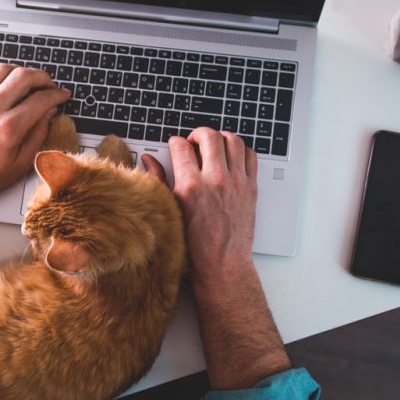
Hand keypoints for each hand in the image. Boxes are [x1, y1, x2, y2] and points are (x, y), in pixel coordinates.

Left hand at [0, 64, 69, 268]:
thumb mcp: (21, 164)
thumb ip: (38, 136)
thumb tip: (48, 115)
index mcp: (9, 127)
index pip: (41, 99)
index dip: (57, 95)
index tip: (63, 96)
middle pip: (25, 76)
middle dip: (44, 77)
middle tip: (50, 86)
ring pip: (5, 69)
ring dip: (22, 71)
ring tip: (30, 81)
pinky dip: (1, 72)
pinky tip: (8, 81)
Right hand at [144, 129, 290, 389]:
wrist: (222, 265)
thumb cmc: (194, 246)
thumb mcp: (169, 212)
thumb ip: (158, 181)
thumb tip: (148, 160)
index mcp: (190, 187)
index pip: (181, 146)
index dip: (175, 143)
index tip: (175, 148)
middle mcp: (215, 181)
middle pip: (208, 136)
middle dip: (198, 134)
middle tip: (194, 142)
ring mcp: (236, 183)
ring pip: (232, 140)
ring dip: (220, 138)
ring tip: (213, 147)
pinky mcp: (250, 188)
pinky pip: (250, 155)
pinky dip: (240, 150)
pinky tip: (231, 158)